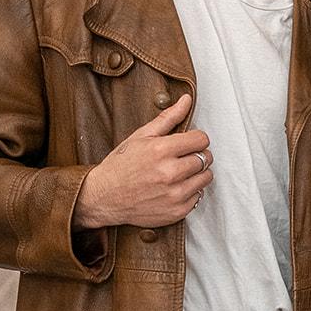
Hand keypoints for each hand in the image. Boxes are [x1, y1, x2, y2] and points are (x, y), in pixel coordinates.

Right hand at [73, 94, 213, 228]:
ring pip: (206, 178)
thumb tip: (186, 99)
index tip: (189, 142)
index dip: (197, 139)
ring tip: (180, 172)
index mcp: (161, 150)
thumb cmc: (121, 165)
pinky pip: (198, 197)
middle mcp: (169, 173)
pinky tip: (175, 188)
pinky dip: (190, 191)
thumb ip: (167, 118)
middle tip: (183, 157)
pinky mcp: (176, 211)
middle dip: (198, 155)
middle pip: (206, 158)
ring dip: (197, 174)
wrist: (104, 197)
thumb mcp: (140, 136)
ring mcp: (174, 194)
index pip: (201, 140)